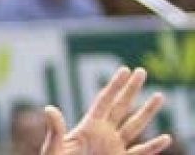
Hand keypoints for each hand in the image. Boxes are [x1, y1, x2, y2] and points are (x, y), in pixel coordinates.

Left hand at [42, 67, 169, 154]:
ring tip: (159, 95)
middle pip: (121, 106)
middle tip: (142, 71)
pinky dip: (154, 147)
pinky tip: (166, 138)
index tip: (125, 70)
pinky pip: (140, 153)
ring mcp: (114, 147)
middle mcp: (104, 133)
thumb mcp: (55, 148)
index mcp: (88, 126)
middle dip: (131, 89)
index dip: (114, 86)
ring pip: (135, 126)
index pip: (105, 101)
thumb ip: (55, 130)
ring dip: (147, 112)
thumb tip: (49, 108)